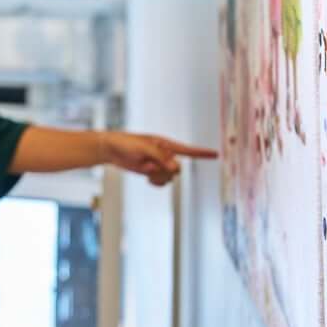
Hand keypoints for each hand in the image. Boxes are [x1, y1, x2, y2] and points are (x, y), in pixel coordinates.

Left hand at [101, 132, 216, 186]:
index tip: (216, 154)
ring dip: (157, 176)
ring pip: (170, 178)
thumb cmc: (126, 143)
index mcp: (166, 144)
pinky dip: (155, 182)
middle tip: (149, 163)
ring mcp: (159, 164)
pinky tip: (146, 177)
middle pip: (177, 170)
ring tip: (144, 167)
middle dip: (164, 170)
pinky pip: (162, 183)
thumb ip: (160, 157)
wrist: (110, 149)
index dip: (203, 153)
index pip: (188, 150)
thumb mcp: (143, 148)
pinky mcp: (152, 172)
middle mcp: (166, 155)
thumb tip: (176, 168)